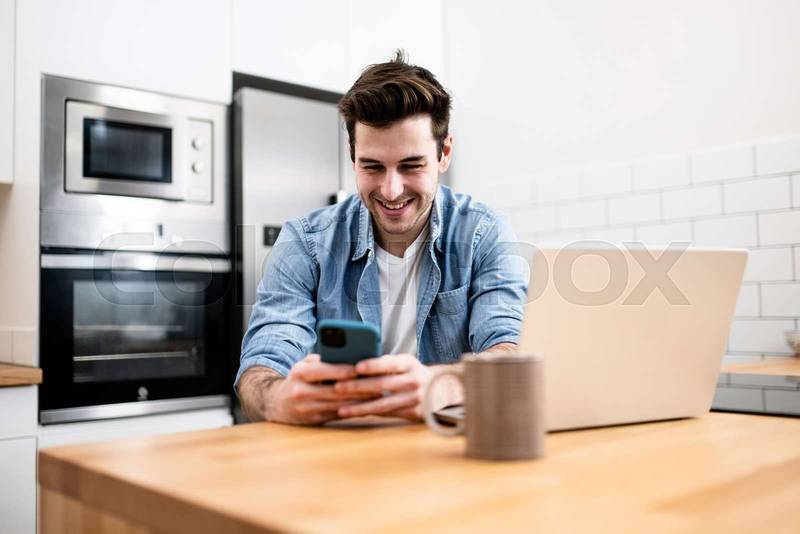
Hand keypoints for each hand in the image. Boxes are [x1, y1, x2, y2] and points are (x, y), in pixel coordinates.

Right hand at [262, 354, 378, 424]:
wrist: (275, 404)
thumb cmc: (297, 379)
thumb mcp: (304, 365)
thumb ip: (323, 360)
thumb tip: (349, 356)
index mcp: (299, 373)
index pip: (324, 371)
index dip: (344, 370)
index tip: (362, 367)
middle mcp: (301, 392)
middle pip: (334, 390)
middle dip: (358, 387)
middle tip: (377, 382)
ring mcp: (306, 409)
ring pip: (338, 405)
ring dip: (359, 401)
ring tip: (377, 394)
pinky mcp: (313, 421)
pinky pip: (337, 415)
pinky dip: (353, 410)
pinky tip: (366, 405)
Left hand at [333, 354, 436, 420]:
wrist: (442, 391)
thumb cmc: (412, 374)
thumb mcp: (404, 363)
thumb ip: (385, 363)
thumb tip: (354, 362)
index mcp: (409, 364)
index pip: (389, 363)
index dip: (373, 365)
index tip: (355, 367)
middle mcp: (414, 380)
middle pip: (382, 385)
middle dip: (357, 387)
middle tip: (337, 388)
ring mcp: (415, 399)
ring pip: (383, 405)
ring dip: (360, 407)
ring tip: (341, 409)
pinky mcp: (414, 414)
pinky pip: (388, 415)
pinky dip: (370, 414)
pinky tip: (356, 415)